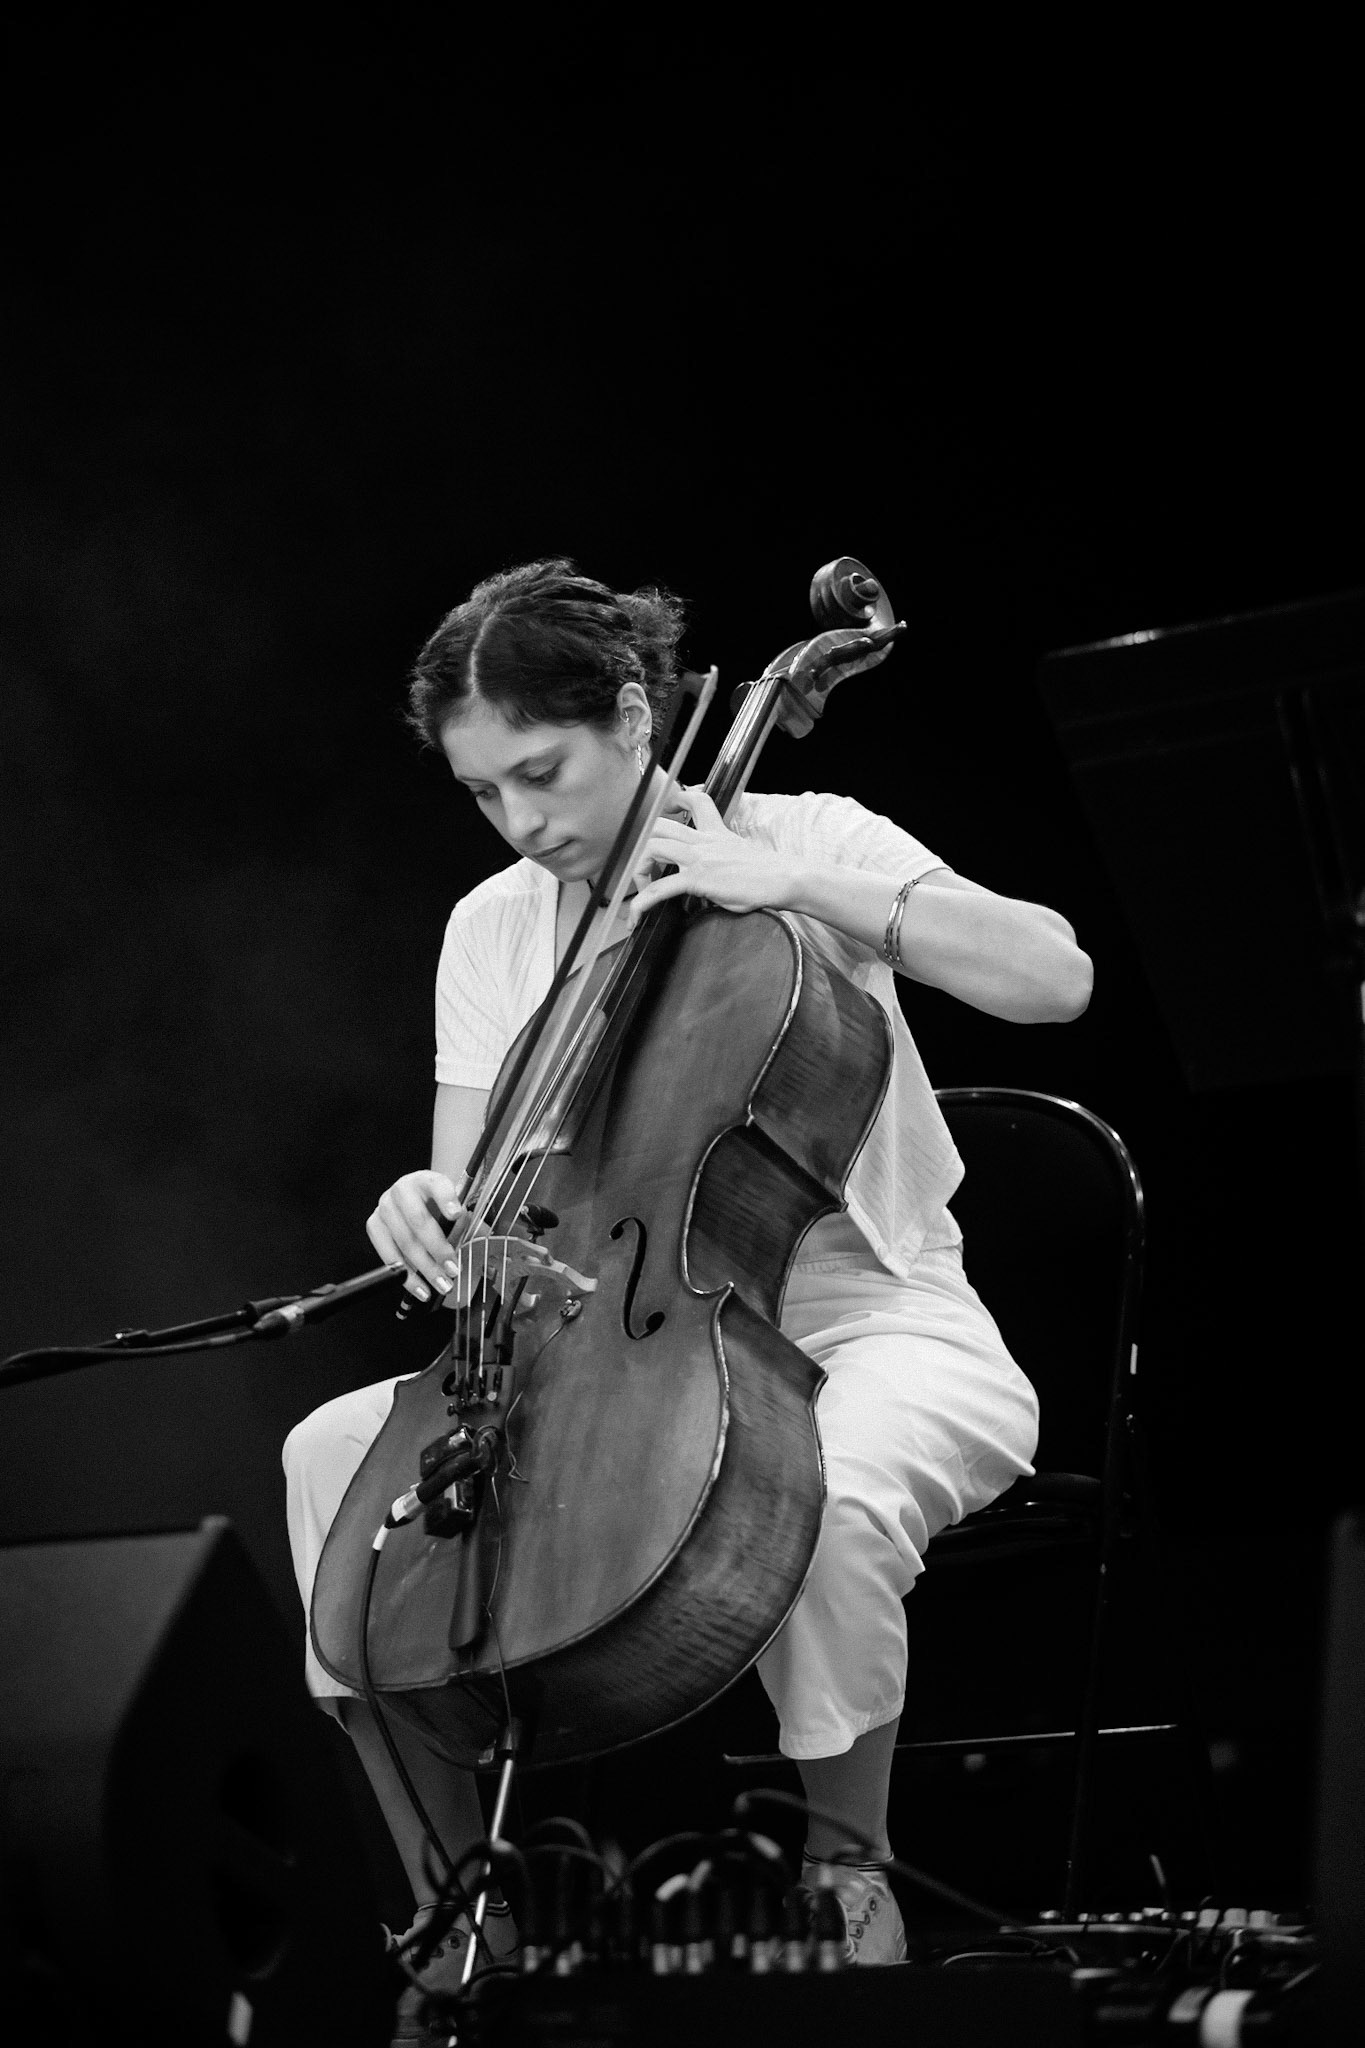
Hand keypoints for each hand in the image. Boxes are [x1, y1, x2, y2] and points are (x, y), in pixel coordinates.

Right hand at [366, 1169, 478, 1307]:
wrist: (415, 1203)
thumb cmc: (435, 1208)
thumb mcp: (451, 1208)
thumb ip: (457, 1224)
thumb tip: (455, 1250)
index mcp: (425, 1180)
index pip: (437, 1185)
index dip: (446, 1199)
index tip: (457, 1214)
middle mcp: (401, 1190)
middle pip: (418, 1221)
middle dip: (437, 1249)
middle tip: (452, 1270)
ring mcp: (384, 1207)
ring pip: (403, 1241)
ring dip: (424, 1268)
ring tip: (440, 1284)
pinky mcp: (374, 1225)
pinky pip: (388, 1254)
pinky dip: (406, 1276)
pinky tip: (420, 1287)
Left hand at [628, 787, 795, 920]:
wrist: (782, 879)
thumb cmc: (767, 875)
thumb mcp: (740, 857)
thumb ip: (720, 860)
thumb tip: (710, 879)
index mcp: (715, 833)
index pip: (696, 800)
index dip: (678, 800)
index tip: (670, 810)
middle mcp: (703, 841)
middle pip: (658, 825)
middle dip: (642, 846)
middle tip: (645, 870)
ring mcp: (698, 857)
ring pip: (652, 847)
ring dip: (638, 869)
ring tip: (641, 891)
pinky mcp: (697, 878)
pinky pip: (659, 888)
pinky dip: (641, 903)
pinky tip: (637, 916)